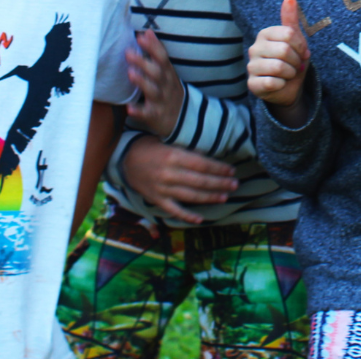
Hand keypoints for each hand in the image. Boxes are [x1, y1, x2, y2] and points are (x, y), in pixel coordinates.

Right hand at [121, 135, 237, 224]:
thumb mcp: (168, 142)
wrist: (125, 160)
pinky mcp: (157, 200)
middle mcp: (169, 174)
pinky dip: (187, 216)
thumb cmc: (151, 147)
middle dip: (219, 183)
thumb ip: (186, 150)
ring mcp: (163, 189)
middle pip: (199, 181)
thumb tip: (209, 155)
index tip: (231, 170)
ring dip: (210, 198)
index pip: (201, 164)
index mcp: (173, 156)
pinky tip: (200, 219)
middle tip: (234, 184)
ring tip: (224, 197)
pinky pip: (174, 210)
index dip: (218, 168)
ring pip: (190, 196)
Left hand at [125, 30, 185, 139]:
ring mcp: (160, 100)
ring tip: (130, 73)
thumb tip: (147, 31)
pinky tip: (129, 108)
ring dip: (142, 82)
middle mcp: (165, 85)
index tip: (142, 35)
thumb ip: (156, 52)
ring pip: (152, 90)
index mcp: (168, 73)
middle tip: (128, 52)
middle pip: (156, 72)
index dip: (153, 46)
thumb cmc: (168, 89)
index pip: (162, 57)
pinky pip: (146, 113)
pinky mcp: (154, 115)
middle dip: (143, 62)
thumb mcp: (167, 70)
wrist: (183, 118)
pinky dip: (138, 111)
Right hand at [248, 0, 309, 107]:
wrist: (289, 88)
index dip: (301, 46)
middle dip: (297, 61)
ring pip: (279, 67)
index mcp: (265, 34)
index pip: (290, 34)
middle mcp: (254, 47)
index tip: (301, 52)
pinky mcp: (252, 84)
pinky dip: (282, 84)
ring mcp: (251, 66)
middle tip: (295, 65)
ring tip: (288, 74)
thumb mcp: (295, 40)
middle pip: (285, 50)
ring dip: (290, 73)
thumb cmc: (292, 61)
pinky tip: (280, 83)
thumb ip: (291, 19)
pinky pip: (272, 82)